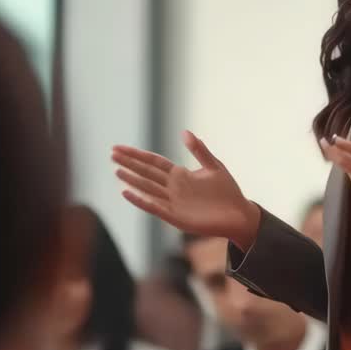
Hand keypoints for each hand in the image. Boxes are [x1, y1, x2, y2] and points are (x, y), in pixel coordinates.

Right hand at [112, 131, 260, 249]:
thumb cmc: (227, 191)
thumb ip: (199, 150)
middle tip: (111, 154)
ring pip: (147, 189)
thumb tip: (184, 132)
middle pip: (146, 173)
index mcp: (180, 175)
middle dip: (130, 163)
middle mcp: (173, 188)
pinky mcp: (176, 217)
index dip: (137, 154)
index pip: (153, 162)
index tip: (119, 147)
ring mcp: (173, 202)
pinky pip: (154, 207)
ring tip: (117, 170)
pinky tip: (127, 193)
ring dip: (132, 180)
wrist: (238, 215)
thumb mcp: (214, 166)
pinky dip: (141, 200)